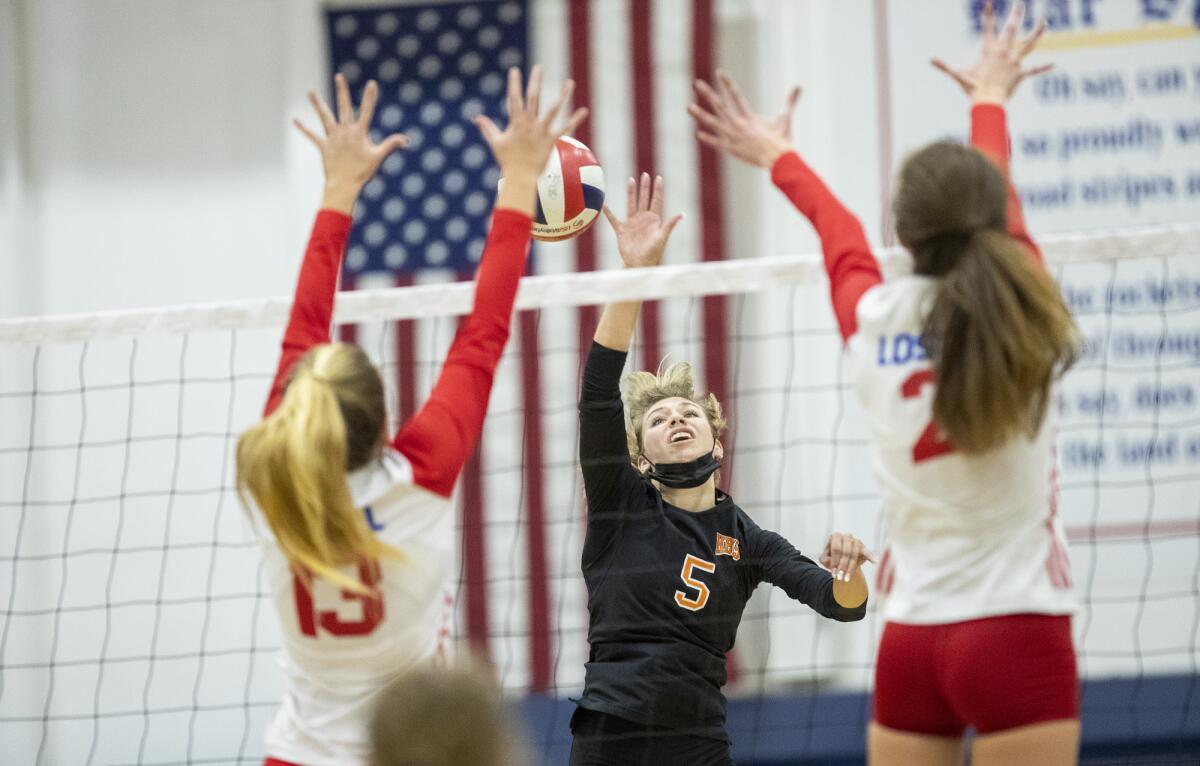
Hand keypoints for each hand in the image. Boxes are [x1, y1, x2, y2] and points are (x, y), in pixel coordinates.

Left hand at [294, 74, 408, 212]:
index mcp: (359, 133)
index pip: (367, 111)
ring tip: (311, 91)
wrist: (343, 185)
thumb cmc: (362, 172)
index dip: (370, 97)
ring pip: (325, 117)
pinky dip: (304, 128)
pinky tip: (295, 120)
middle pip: (343, 107)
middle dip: (342, 91)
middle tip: (339, 76)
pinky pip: (312, 136)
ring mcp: (333, 138)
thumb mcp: (378, 157)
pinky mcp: (324, 146)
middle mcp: (344, 131)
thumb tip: (406, 139)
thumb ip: (391, 145)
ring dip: (318, 103)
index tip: (372, 83)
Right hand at [474, 65, 588, 180]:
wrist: (520, 177)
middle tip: (539, 67)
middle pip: (533, 98)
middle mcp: (529, 124)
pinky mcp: (551, 141)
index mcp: (516, 122)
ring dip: (562, 95)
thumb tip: (476, 118)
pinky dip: (575, 120)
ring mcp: (541, 131)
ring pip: (552, 110)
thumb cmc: (507, 161)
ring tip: (569, 82)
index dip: (514, 84)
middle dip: (535, 81)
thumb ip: (487, 128)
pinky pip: (565, 128)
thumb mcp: (495, 142)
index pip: (514, 99)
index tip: (514, 70)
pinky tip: (584, 110)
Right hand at [602, 173, 683, 268]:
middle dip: (645, 187)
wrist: (639, 264)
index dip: (658, 189)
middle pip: (644, 199)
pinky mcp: (622, 230)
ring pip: (631, 203)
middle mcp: (643, 218)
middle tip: (645, 174)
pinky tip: (604, 205)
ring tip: (631, 180)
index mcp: (654, 219)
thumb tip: (682, 214)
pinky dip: (608, 213)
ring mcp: (632, 223)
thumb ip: (670, 224)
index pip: (656, 200)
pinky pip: (613, 219)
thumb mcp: (662, 237)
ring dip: (631, 192)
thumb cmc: (653, 252)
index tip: (659, 177)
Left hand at [688, 70, 799, 168]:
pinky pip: (717, 143)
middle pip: (720, 105)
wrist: (779, 160)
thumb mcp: (786, 118)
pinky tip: (697, 133)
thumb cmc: (783, 140)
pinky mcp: (732, 150)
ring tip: (689, 106)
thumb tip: (799, 86)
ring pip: (713, 123)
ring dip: (700, 115)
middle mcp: (739, 124)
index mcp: (750, 116)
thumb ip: (790, 101)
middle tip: (696, 83)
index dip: (727, 83)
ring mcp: (734, 137)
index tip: (719, 72)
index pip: (736, 95)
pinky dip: (708, 138)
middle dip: (708, 93)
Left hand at [819, 532, 874, 581]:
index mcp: (835, 536)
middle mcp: (846, 536)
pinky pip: (867, 552)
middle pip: (846, 552)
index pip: (836, 549)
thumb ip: (825, 559)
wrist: (842, 561)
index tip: (834, 574)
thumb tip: (831, 562)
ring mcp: (856, 540)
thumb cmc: (832, 559)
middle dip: (842, 566)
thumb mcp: (825, 559)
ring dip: (850, 568)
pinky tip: (875, 562)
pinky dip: (871, 556)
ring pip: (854, 555)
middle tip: (840, 578)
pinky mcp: (863, 547)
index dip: (835, 562)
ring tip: (847, 578)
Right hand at [931, 0, 1051, 104]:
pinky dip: (1043, 68)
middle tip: (1020, 3)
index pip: (987, 28)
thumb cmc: (972, 89)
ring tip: (1044, 21)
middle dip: (1016, 14)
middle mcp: (1004, 52)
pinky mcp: (1021, 74)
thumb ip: (945, 66)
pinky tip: (1053, 65)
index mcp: (989, 50)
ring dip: (1037, 32)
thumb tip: (930, 60)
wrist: (987, 103)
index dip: (988, 13)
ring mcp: (1014, 62)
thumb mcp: (959, 76)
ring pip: (1029, 44)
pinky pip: (1034, 70)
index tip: (989, 1)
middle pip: (1012, 29)